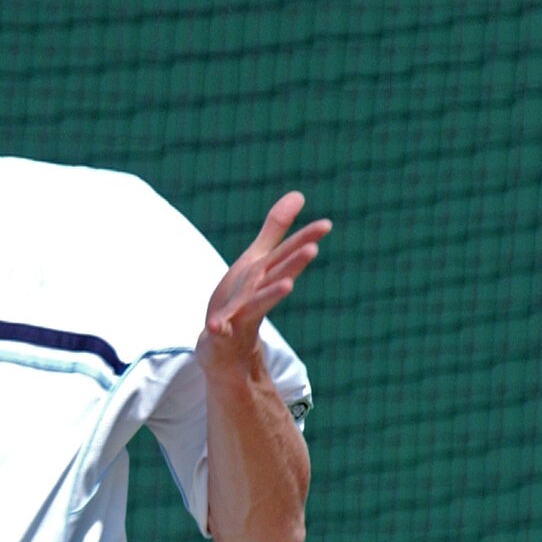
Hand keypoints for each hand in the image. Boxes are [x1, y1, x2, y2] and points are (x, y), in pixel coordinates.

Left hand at [198, 191, 330, 376]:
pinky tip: (215, 326)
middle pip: (277, 275)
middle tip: (313, 249)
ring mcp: (241, 314)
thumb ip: (275, 229)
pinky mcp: (221, 333)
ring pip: (257, 303)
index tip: (326, 224)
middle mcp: (258, 293)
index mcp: (265, 273)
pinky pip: (220, 331)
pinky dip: (219, 328)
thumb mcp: (256, 259)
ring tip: (287, 285)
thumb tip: (298, 194)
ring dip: (270, 294)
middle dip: (293, 263)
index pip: (287, 253)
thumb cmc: (241, 297)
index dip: (305, 238)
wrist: (223, 347)